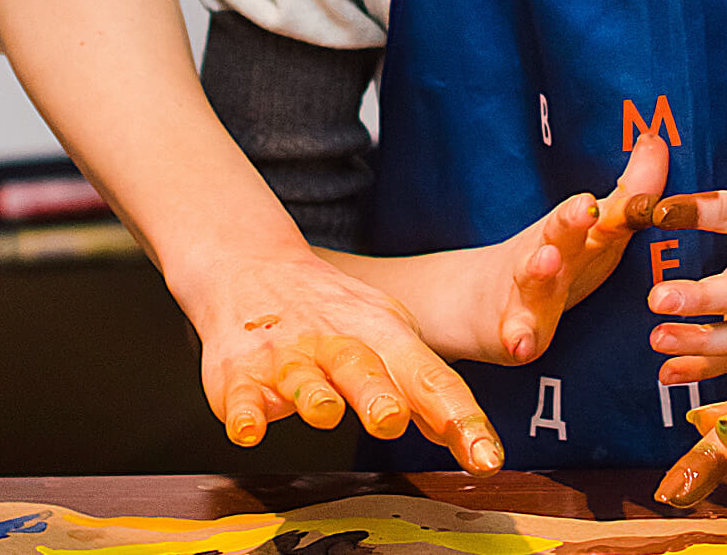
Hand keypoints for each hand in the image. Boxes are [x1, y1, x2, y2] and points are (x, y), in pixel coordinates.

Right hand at [176, 246, 506, 474]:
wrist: (256, 268)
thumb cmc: (336, 314)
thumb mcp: (389, 335)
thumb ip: (422, 387)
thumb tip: (468, 436)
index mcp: (386, 336)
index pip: (430, 378)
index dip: (461, 418)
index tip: (485, 457)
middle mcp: (338, 343)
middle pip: (364, 370)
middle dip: (380, 397)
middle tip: (393, 421)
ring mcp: (288, 357)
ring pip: (304, 379)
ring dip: (316, 397)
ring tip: (326, 415)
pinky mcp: (240, 373)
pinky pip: (242, 396)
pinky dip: (244, 413)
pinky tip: (249, 430)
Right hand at [423, 128, 670, 364]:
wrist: (481, 298)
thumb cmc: (557, 257)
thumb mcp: (596, 226)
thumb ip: (632, 190)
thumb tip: (656, 138)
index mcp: (580, 230)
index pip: (608, 207)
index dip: (632, 191)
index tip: (648, 156)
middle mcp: (552, 252)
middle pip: (561, 230)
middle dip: (572, 217)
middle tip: (584, 206)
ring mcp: (529, 288)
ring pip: (533, 276)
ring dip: (539, 267)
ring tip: (545, 259)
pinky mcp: (514, 327)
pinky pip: (516, 333)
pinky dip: (517, 336)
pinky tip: (521, 343)